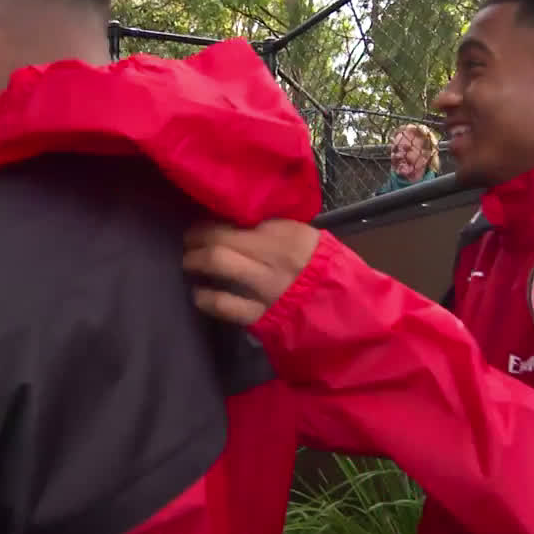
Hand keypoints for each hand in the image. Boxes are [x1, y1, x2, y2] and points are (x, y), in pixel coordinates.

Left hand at [183, 220, 320, 324]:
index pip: (237, 219)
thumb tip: (235, 223)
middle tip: (188, 241)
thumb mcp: (305, 238)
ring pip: (218, 263)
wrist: (344, 310)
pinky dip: (205, 297)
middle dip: (196, 238)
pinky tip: (200, 294)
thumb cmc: (322, 269)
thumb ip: (273, 229)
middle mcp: (273, 255)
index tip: (201, 224)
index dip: (210, 222)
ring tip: (190, 262)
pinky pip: (223, 303)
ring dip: (195, 261)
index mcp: (286, 233)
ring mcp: (266, 286)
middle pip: (221, 238)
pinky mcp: (261, 315)